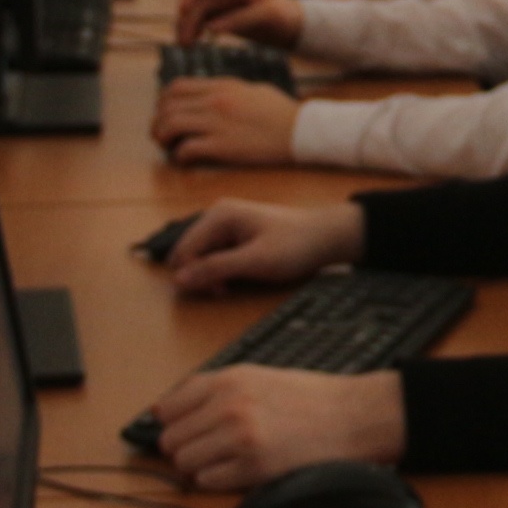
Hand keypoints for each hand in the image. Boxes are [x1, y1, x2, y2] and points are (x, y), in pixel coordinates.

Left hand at [148, 362, 399, 487]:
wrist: (353, 416)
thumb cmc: (310, 398)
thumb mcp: (258, 376)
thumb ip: (213, 390)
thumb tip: (164, 411)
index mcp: (228, 380)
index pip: (168, 408)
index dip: (173, 423)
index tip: (183, 430)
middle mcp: (229, 407)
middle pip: (171, 439)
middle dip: (185, 447)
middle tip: (209, 448)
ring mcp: (240, 439)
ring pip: (184, 463)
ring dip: (199, 467)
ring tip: (225, 459)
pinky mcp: (253, 469)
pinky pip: (207, 483)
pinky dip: (217, 481)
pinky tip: (239, 469)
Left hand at [152, 77, 303, 165]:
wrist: (301, 131)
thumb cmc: (282, 113)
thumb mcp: (253, 90)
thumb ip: (228, 90)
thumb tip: (210, 95)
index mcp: (221, 87)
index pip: (175, 87)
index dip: (163, 102)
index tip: (166, 113)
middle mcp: (214, 102)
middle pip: (167, 107)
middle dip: (158, 122)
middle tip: (161, 134)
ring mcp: (217, 124)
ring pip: (170, 126)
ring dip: (163, 138)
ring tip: (168, 146)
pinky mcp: (222, 147)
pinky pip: (186, 150)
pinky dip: (180, 156)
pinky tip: (186, 159)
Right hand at [166, 198, 363, 293]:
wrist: (329, 236)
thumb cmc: (296, 245)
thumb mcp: (255, 261)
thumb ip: (216, 269)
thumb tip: (178, 280)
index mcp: (219, 215)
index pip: (184, 250)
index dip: (192, 275)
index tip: (216, 292)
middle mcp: (218, 215)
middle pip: (191, 253)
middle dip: (202, 275)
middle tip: (225, 291)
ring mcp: (227, 224)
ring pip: (204, 257)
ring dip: (213, 275)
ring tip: (233, 286)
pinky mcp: (237, 235)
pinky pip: (218, 256)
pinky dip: (224, 270)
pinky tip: (239, 277)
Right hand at [174, 0, 305, 46]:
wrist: (296, 25)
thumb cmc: (286, 16)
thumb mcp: (267, 16)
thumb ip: (240, 20)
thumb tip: (211, 29)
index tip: (182, 10)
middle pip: (198, 0)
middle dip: (187, 19)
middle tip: (184, 42)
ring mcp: (225, 3)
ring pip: (197, 12)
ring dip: (187, 26)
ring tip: (185, 45)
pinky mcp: (225, 17)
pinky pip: (203, 21)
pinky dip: (195, 30)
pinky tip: (192, 42)